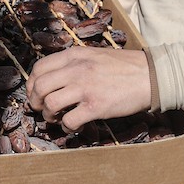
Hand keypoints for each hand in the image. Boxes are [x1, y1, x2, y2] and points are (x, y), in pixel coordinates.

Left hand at [27, 47, 150, 132]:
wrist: (151, 75)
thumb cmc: (124, 67)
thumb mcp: (94, 55)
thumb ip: (74, 63)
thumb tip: (54, 79)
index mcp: (75, 55)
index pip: (39, 68)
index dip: (31, 84)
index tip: (36, 94)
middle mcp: (76, 69)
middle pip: (39, 87)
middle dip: (35, 102)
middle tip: (42, 109)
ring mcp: (85, 87)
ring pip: (50, 104)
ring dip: (49, 115)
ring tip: (57, 118)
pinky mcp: (96, 106)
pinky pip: (69, 121)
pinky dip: (66, 127)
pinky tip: (73, 126)